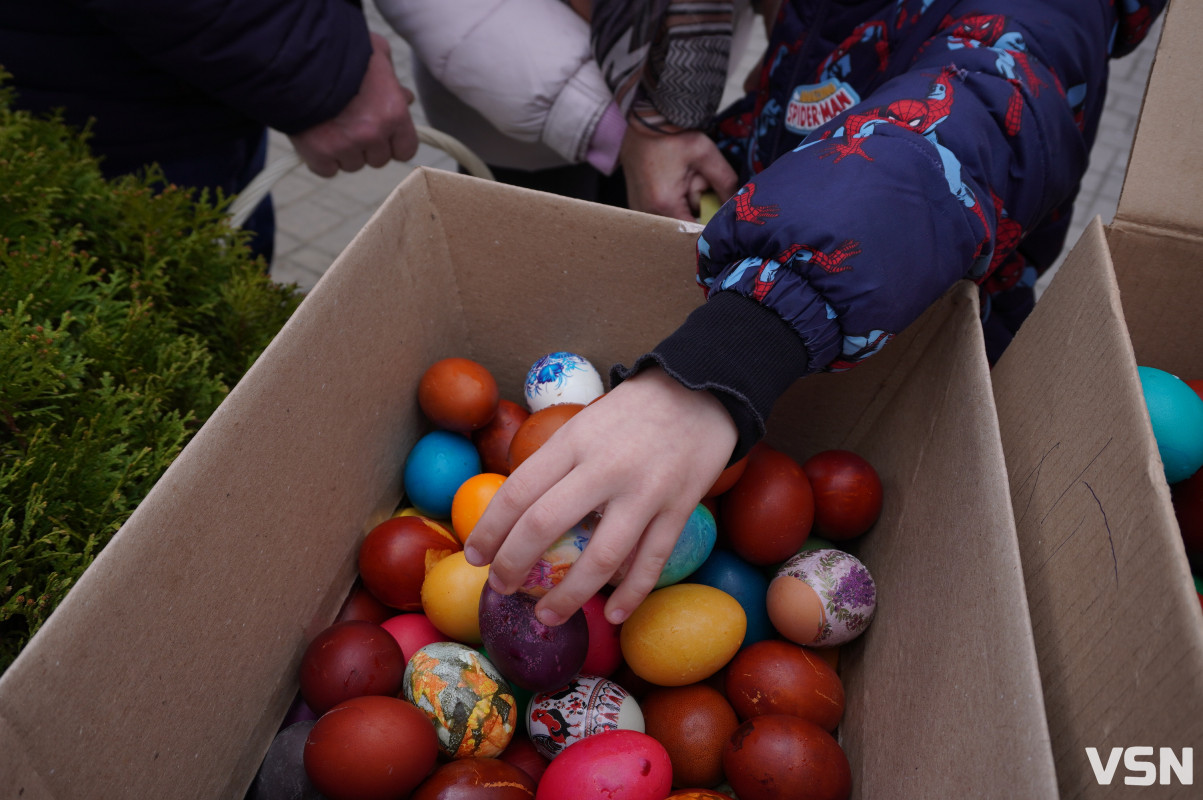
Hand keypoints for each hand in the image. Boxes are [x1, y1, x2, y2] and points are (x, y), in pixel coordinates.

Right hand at [288, 32, 418, 176]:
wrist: (297, 56)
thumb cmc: (340, 51)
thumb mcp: (376, 54)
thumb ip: (393, 79)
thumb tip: (406, 98)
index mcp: (394, 113)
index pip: (405, 150)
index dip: (393, 143)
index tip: (381, 135)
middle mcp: (373, 133)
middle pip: (377, 160)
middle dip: (366, 146)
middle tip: (350, 123)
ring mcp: (346, 146)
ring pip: (352, 165)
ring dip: (343, 152)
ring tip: (330, 125)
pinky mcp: (319, 153)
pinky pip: (326, 170)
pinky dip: (320, 159)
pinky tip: (315, 138)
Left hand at [464, 367, 737, 626]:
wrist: (703, 391)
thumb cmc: (634, 411)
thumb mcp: (585, 423)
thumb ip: (557, 463)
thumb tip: (517, 512)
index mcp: (574, 441)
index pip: (519, 490)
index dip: (490, 529)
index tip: (475, 556)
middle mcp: (605, 466)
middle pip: (545, 524)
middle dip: (514, 564)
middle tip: (500, 587)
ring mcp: (645, 491)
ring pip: (600, 558)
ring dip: (568, 595)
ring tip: (547, 616)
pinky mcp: (679, 508)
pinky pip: (651, 562)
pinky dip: (631, 594)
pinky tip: (613, 614)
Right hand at [619, 124, 737, 220]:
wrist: (645, 118)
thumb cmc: (673, 134)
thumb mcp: (706, 154)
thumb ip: (726, 181)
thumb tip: (736, 203)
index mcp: (665, 203)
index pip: (693, 230)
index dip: (708, 224)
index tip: (716, 210)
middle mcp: (647, 211)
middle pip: (682, 223)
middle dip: (695, 208)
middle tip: (695, 180)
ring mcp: (638, 207)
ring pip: (671, 217)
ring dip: (681, 204)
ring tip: (681, 178)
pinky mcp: (635, 202)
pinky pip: (659, 211)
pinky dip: (670, 200)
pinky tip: (670, 180)